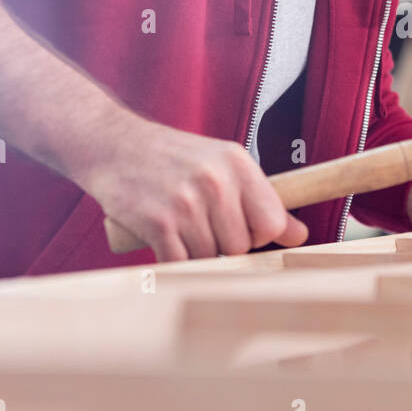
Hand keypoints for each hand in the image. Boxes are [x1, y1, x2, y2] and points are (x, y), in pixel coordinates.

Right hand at [81, 118, 308, 260]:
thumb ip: (262, 200)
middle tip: (203, 227)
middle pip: (241, 246)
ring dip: (197, 254)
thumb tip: (299, 236)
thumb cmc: (172, 159)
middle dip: (224, 246)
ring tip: (181, 229)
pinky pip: (181, 264)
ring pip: (211, 258)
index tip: (242, 230)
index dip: (259, 235)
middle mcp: (215, 181)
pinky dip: (175, 262)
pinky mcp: (157, 223)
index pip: (271, 222)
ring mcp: (185, 202)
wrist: (111, 146)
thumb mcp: (222, 166)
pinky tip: (166, 242)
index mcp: (237, 163)